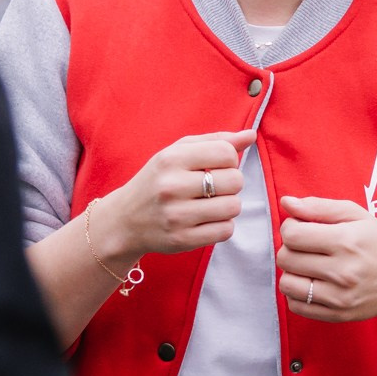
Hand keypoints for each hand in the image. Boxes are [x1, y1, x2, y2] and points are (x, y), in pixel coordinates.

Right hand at [94, 131, 256, 262]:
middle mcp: (172, 186)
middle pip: (235, 180)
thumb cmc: (158, 180)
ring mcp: (177, 216)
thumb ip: (215, 141)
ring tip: (210, 204)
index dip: (229, 160)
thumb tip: (251, 135)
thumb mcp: (178, 153)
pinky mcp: (183, 240)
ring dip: (228, 206)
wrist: (125, 220)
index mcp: (171, 159)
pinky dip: (222, 225)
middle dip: (231, 183)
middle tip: (215, 188)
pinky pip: (226, 231)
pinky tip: (206, 221)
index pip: (227, 153)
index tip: (215, 167)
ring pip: (233, 207)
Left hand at [276, 197, 376, 328]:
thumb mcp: (357, 216)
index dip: (290, 228)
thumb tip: (286, 203)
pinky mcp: (337, 314)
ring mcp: (339, 297)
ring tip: (308, 266)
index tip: (301, 228)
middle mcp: (343, 271)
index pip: (292, 235)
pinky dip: (296, 293)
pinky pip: (296, 305)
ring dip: (291, 272)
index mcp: (346, 241)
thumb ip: (319, 206)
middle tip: (305, 247)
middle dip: (290, 248)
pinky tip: (311, 283)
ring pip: (286, 283)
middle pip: (286, 258)